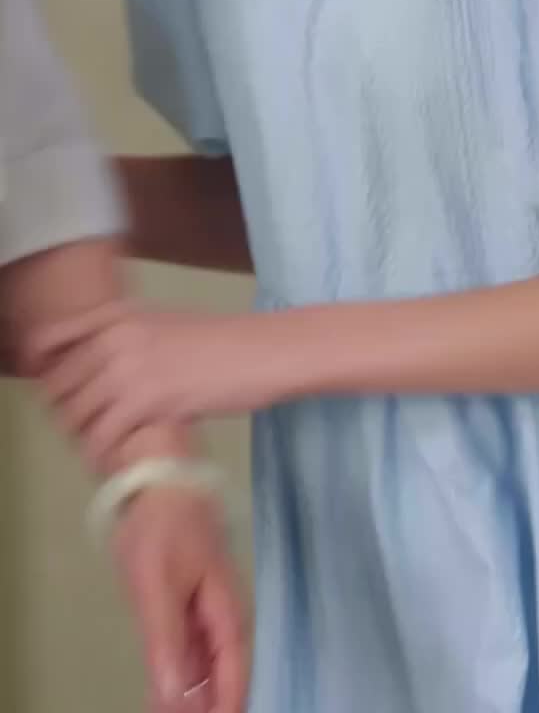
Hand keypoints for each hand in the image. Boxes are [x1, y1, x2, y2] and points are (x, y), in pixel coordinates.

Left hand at [30, 301, 289, 457]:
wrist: (260, 352)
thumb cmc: (219, 341)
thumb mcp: (162, 324)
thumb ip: (124, 340)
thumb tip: (93, 368)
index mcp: (117, 314)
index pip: (49, 342)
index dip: (42, 372)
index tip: (56, 393)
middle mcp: (113, 336)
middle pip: (58, 387)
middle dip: (67, 413)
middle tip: (91, 429)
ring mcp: (127, 367)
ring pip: (75, 416)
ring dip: (84, 437)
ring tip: (105, 447)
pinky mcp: (145, 401)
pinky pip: (101, 438)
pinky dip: (104, 455)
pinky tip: (119, 459)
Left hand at [113, 486, 248, 712]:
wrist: (152, 475)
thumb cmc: (162, 527)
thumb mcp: (157, 586)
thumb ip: (166, 642)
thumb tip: (176, 699)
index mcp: (224, 608)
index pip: (235, 669)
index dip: (230, 704)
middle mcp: (219, 612)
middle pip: (222, 671)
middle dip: (212, 704)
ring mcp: (201, 605)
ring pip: (203, 663)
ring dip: (195, 695)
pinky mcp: (182, 600)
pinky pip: (187, 648)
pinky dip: (180, 674)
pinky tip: (167, 695)